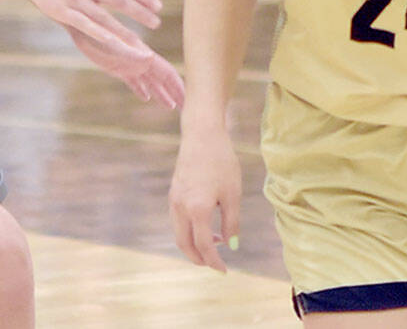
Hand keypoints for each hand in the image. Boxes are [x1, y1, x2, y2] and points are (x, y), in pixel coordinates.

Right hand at [26, 0, 162, 64]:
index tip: (158, 8)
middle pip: (118, 0)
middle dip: (139, 13)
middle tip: (156, 23)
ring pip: (103, 17)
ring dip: (123, 31)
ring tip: (140, 44)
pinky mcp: (61, 11)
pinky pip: (84, 24)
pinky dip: (98, 33)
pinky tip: (112, 42)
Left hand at [67, 25, 183, 108]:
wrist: (82, 20)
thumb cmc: (94, 31)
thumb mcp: (111, 42)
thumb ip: (130, 51)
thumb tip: (150, 58)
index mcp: (142, 55)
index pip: (166, 73)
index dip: (179, 86)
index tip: (190, 100)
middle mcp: (139, 60)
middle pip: (162, 79)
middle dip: (175, 93)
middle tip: (188, 108)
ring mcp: (129, 64)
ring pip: (149, 82)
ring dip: (161, 93)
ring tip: (171, 106)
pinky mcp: (116, 67)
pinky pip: (132, 81)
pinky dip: (141, 90)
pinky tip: (145, 97)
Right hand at [170, 127, 240, 271]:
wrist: (202, 134)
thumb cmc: (221, 161)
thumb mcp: (232, 193)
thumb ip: (231, 222)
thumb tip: (231, 245)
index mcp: (197, 210)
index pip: (203, 245)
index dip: (214, 261)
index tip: (224, 271)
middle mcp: (180, 208)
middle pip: (184, 245)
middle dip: (199, 258)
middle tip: (215, 264)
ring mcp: (174, 200)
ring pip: (179, 233)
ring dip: (194, 244)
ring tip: (216, 242)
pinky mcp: (173, 193)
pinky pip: (178, 221)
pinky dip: (189, 230)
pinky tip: (206, 224)